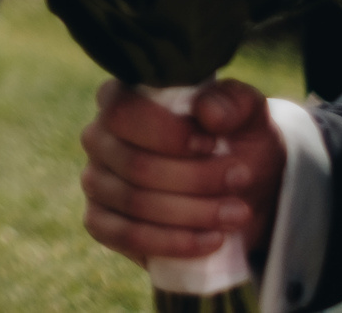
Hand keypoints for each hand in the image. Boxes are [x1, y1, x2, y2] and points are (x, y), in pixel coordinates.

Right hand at [80, 78, 282, 264]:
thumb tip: (207, 113)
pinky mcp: (100, 223)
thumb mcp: (246, 115)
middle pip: (135, 164)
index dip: (168, 133)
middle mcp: (98, 138)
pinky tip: (211, 240)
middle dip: (194, 178)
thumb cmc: (235, 142)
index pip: (123, 112)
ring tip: (237, 213)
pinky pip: (126, 236)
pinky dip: (173, 242)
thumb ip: (231, 103)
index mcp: (120, 99)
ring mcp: (95, 181)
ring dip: (192, 212)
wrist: (240, 193)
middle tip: (240, 180)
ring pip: (135, 202)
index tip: (212, 144)